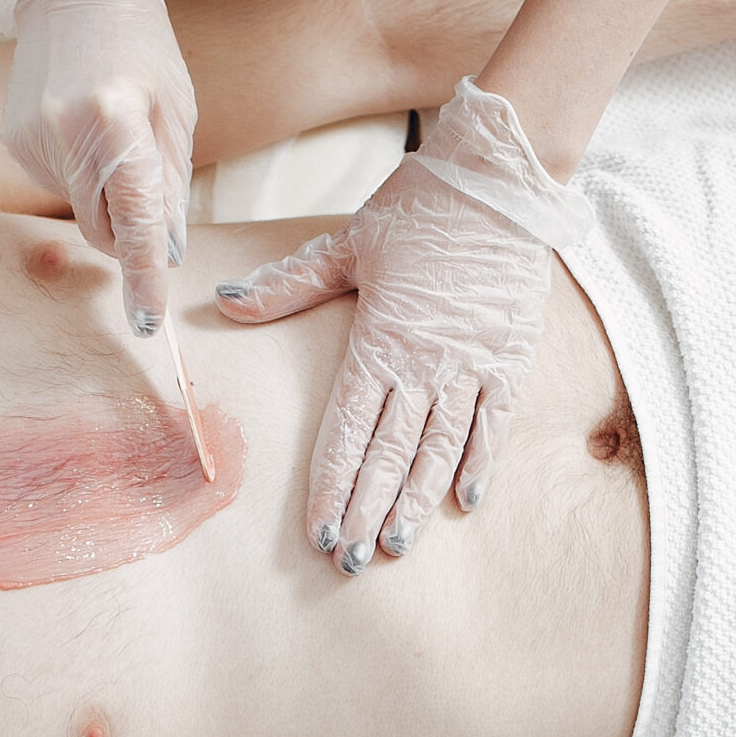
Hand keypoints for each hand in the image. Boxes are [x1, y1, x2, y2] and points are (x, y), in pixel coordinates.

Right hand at [0, 0, 196, 336]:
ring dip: (103, 193)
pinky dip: (78, 172)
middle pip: (103, 227)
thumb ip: (169, 184)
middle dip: (129, 226)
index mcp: (117, 119)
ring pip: (78, 209)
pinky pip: (57, 184)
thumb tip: (163, 252)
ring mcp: (31, 138)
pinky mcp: (14, 140)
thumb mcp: (175, 109)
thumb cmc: (140, 45)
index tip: (148, 322)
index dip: (145, 276)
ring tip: (112, 130)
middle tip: (147, 184)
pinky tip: (82, 124)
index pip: (136, 220)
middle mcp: (66, 132)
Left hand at [214, 82, 588, 572]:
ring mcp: (472, 363)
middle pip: (391, 452)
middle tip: (348, 560)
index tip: (318, 529)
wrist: (503, 175)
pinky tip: (465, 502)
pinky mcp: (511, 355)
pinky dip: (480, 461)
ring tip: (395, 545)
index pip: (348, 429)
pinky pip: (495, 421)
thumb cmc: (421, 204)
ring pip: (440, 448)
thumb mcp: (347, 243)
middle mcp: (426, 361)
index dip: (332, 484)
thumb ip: (289, 285)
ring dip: (417, 501)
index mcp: (380, 338)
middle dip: (366, 509)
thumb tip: (224, 302)